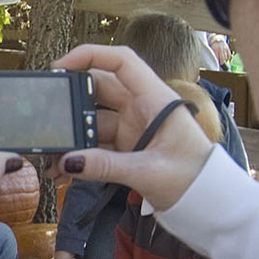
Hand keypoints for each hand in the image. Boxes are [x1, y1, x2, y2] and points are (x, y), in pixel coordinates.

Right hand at [52, 45, 215, 210]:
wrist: (209, 204)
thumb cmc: (195, 180)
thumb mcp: (149, 172)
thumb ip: (106, 166)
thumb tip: (69, 161)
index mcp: (156, 98)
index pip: (121, 61)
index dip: (90, 55)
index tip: (60, 67)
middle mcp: (143, 108)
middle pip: (99, 91)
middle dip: (70, 106)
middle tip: (48, 123)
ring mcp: (134, 128)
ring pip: (93, 123)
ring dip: (73, 140)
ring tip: (53, 163)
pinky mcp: (128, 148)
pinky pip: (97, 146)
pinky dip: (81, 158)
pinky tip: (65, 173)